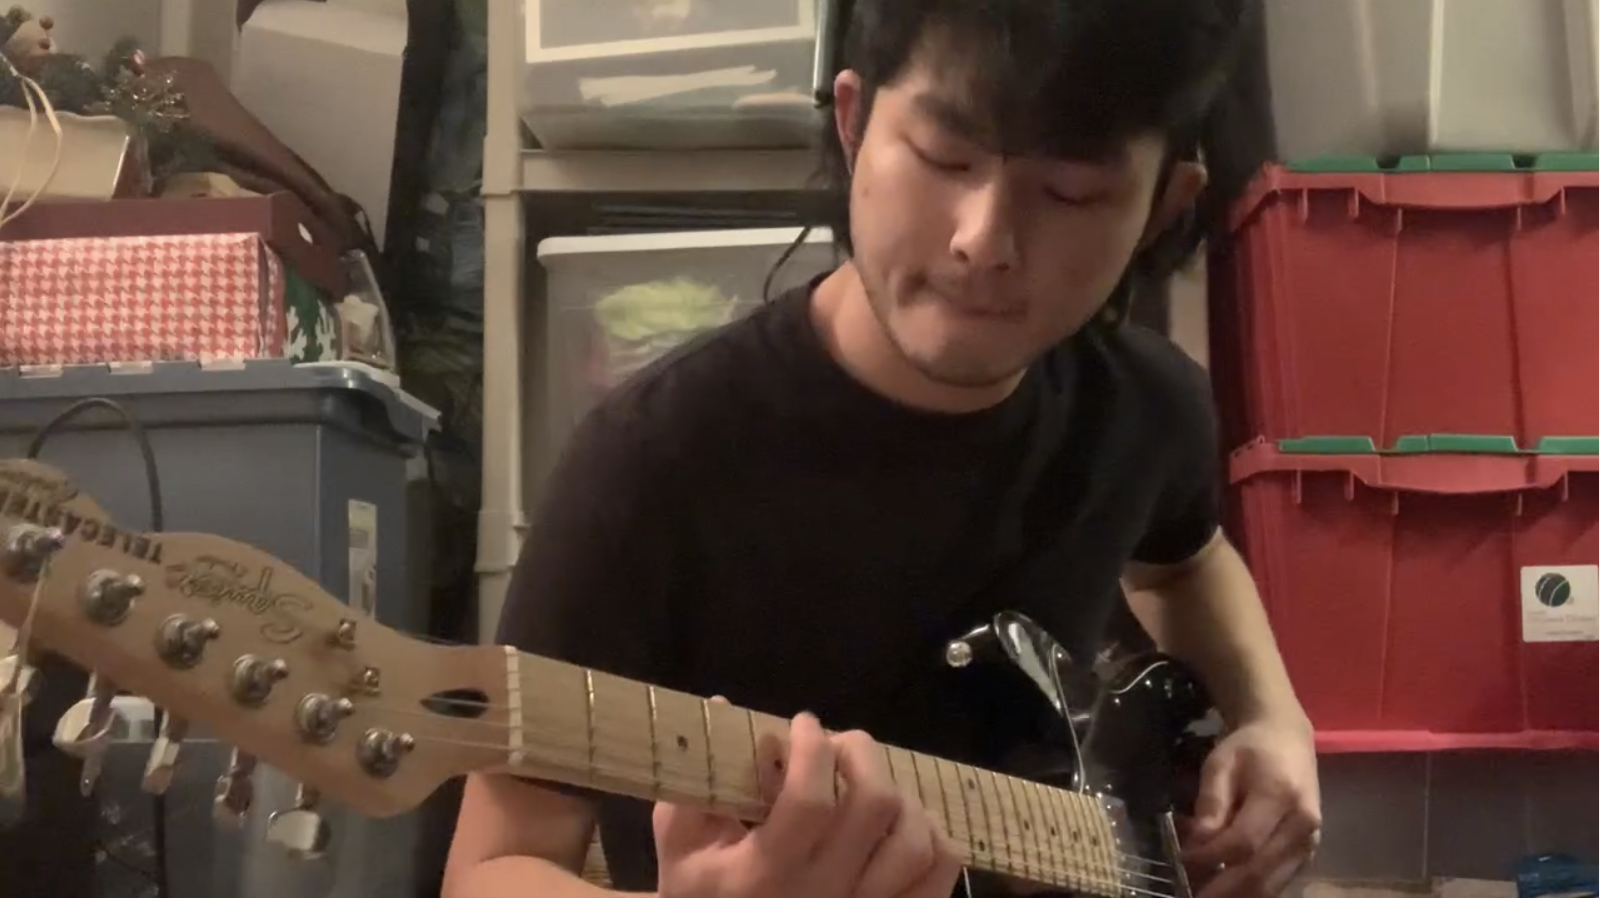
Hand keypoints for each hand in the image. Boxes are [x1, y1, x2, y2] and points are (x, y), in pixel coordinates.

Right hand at [653, 711, 962, 897]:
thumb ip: (694, 786)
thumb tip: (723, 709)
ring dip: (899, 795)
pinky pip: (939, 875)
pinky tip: (901, 823)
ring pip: (914, 840)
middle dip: (860, 754)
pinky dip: (931, 837)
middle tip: (838, 746)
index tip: (802, 726)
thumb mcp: (681, 851)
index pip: (809, 798)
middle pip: (875, 805)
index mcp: (765, 875)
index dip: (811, 747)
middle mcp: (823, 895)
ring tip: (872, 783)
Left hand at [1182, 714, 1320, 897]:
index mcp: (1281, 796)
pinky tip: (1226, 891)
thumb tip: (1197, 844)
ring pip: (1272, 885)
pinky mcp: (1308, 854)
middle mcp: (1303, 826)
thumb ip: (1210, 803)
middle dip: (1222, 889)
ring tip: (1204, 894)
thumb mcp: (1220, 764)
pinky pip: (1279, 882)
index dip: (1211, 857)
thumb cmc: (1249, 749)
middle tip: (1190, 895)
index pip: (1244, 841)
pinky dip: (1252, 891)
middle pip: (1260, 871)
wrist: (1287, 739)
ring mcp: (1310, 843)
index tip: (1182, 861)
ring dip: (1237, 895)